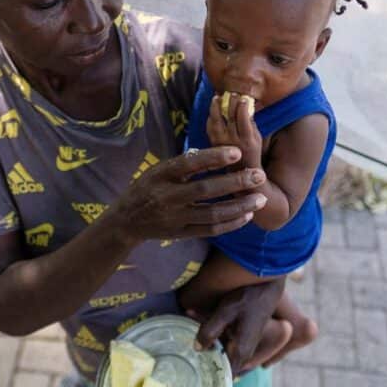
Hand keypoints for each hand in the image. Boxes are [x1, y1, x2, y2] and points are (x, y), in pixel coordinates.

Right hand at [103, 146, 267, 244]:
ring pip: (212, 214)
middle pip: (205, 190)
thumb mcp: (159, 169)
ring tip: (260, 199)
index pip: (190, 163)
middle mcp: (167, 196)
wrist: (126, 220)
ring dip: (239, 207)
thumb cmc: (148, 187)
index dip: (214, 157)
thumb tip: (217, 153)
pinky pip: (210, 230)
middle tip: (259, 175)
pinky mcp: (181, 233)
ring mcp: (175, 217)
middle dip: (235, 183)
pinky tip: (247, 215)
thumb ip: (184, 164)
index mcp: (161, 174)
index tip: (237, 152)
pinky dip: (231, 223)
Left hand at [189, 277, 285, 372]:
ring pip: (221, 346)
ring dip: (207, 336)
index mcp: (241, 350)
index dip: (211, 369)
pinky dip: (212, 328)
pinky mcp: (242, 332)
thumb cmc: (248, 297)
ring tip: (190, 317)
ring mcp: (245, 341)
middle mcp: (245, 350)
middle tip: (191, 339)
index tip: (198, 360)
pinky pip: (224, 336)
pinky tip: (194, 312)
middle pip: (221, 359)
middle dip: (205, 350)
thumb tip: (197, 348)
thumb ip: (210, 331)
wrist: (266, 281)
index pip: (226, 372)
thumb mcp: (225, 312)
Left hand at [206, 94, 261, 169]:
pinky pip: (209, 127)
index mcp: (247, 139)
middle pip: (229, 117)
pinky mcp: (213, 143)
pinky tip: (212, 109)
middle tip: (231, 93)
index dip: (242, 106)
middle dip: (230, 103)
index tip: (244, 98)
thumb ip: (251, 123)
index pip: (243, 118)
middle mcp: (233, 141)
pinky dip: (210, 116)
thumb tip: (246, 105)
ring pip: (216, 121)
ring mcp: (221, 142)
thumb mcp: (257, 138)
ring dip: (215, 107)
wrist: (241, 171)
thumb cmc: (252, 151)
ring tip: (216, 97)